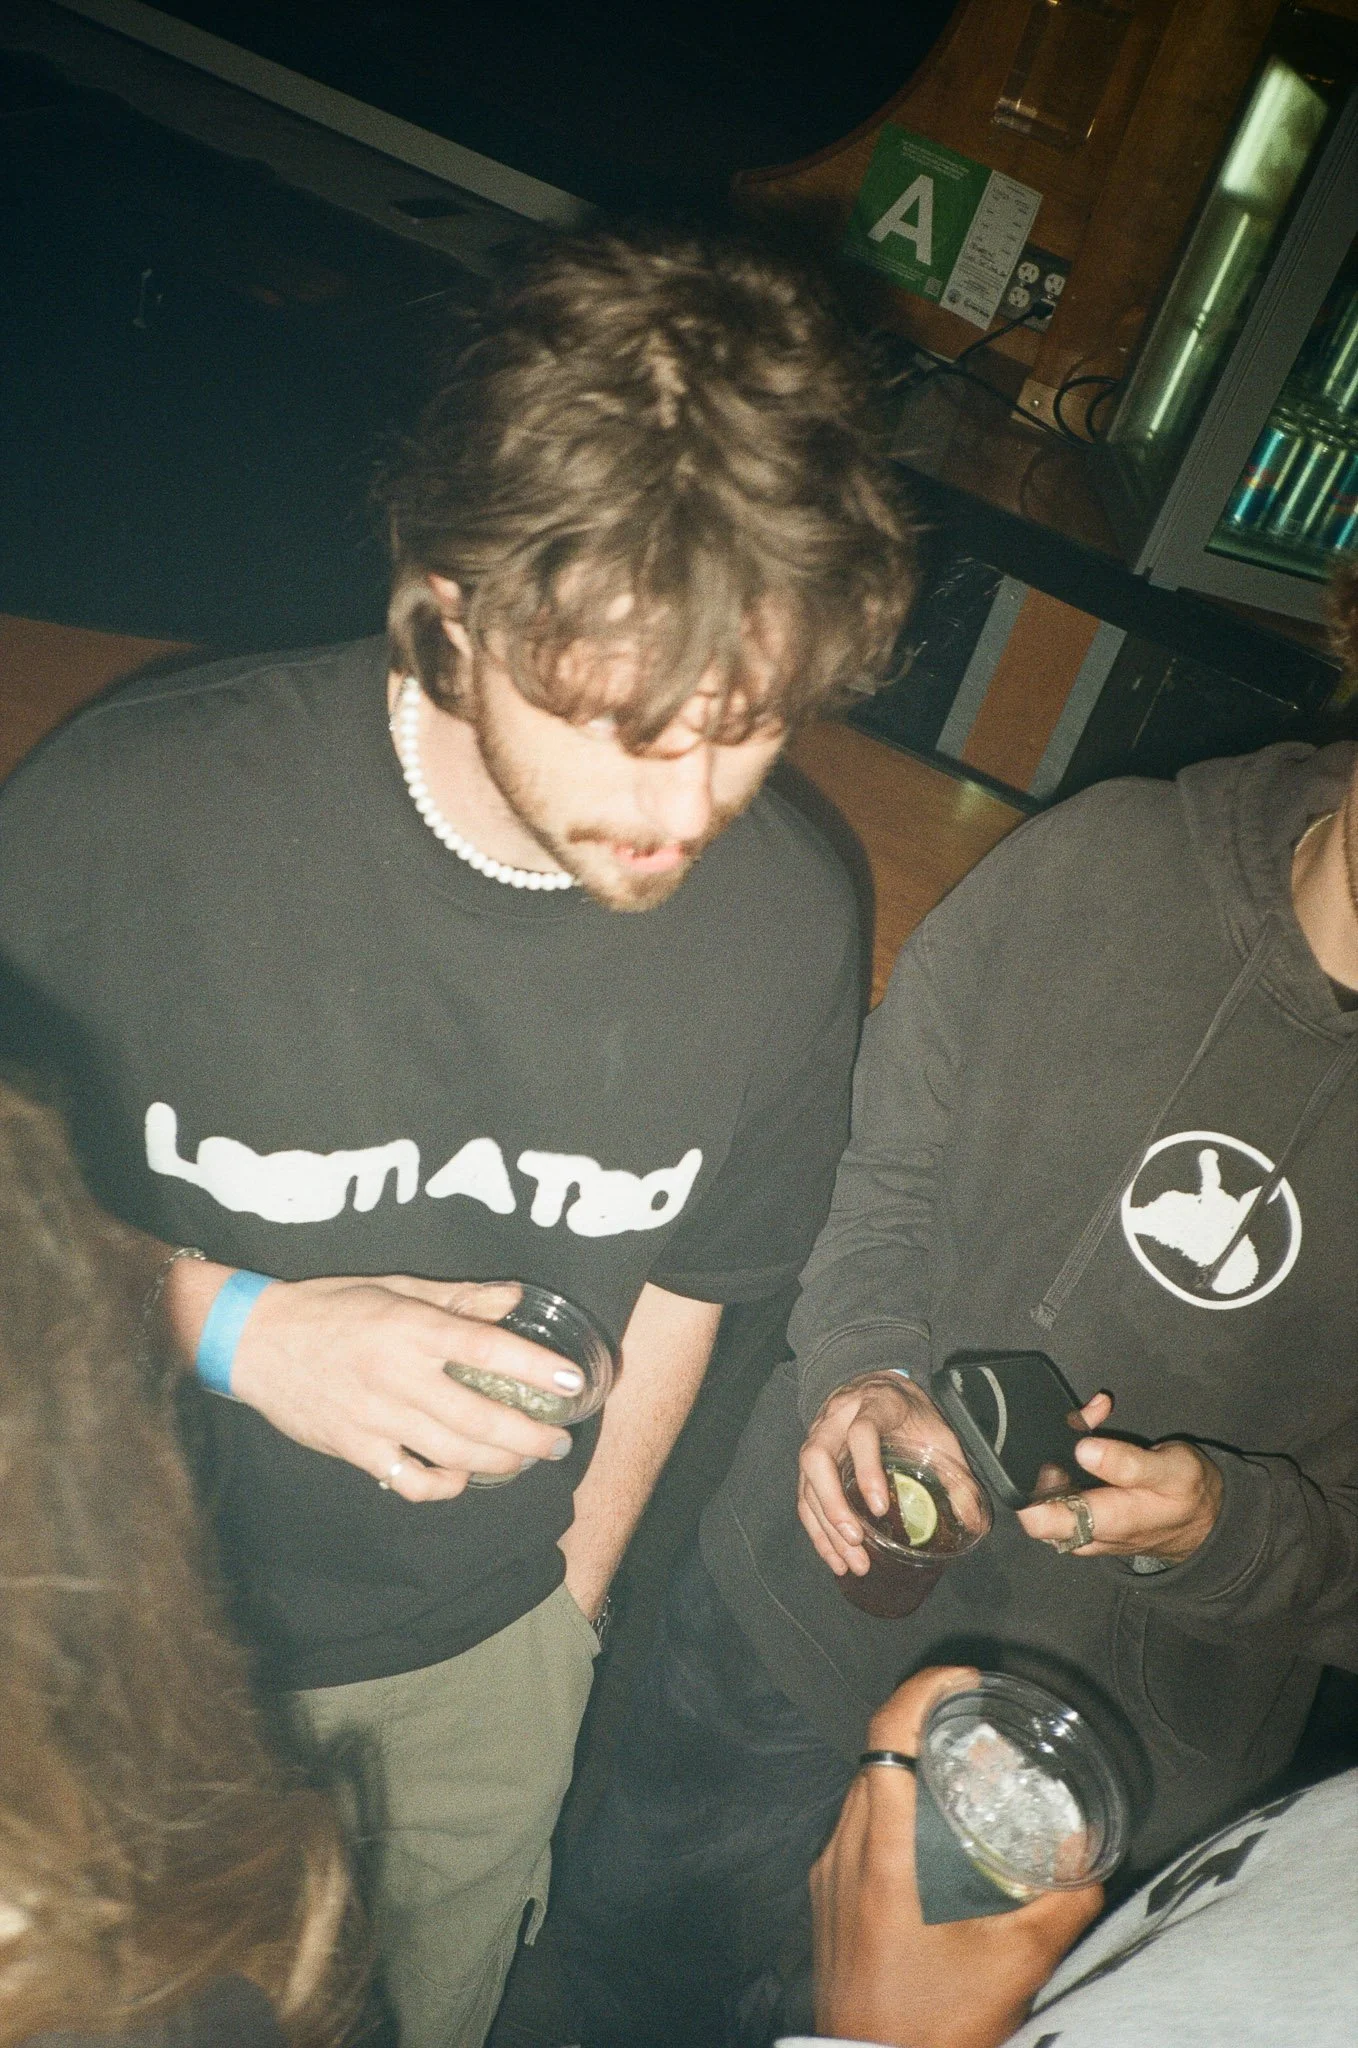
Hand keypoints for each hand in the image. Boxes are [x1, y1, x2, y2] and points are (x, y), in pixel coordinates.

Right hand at [177, 1266, 584, 1500]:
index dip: (535, 1368)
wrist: (256, 1341)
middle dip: (530, 1435)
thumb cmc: (330, 1307)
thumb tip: (514, 1297)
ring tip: (526, 1459)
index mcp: (411, 1327)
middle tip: (559, 1440)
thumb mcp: (396, 1288)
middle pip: (479, 1416)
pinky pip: (409, 1480)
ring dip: (500, 1462)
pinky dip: (443, 1485)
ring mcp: (376, 1417)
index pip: (486, 1348)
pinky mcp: (355, 1449)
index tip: (572, 1382)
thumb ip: (459, 1297)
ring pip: (452, 1452)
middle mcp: (398, 1375)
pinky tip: (462, 1476)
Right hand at [799, 1373, 964, 1579]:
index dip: (867, 1469)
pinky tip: (834, 1557)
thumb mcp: (939, 1434)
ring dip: (824, 1526)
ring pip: (806, 1481)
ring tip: (849, 1562)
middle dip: (833, 1505)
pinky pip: (804, 1496)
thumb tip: (973, 1522)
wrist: (878, 1385)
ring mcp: (818, 1438)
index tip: (881, 1508)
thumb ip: (956, 1474)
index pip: (861, 1432)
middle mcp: (836, 1419)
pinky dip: (817, 1530)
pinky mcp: (811, 1460)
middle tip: (855, 1540)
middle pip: (817, 1457)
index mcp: (874, 1405)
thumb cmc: (911, 1414)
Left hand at [811, 1667, 1102, 2047]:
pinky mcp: (826, 1901)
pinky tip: (935, 1845)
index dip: (923, 1690)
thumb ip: (1061, 1904)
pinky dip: (894, 1815)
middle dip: (927, 1730)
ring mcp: (827, 1876)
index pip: (886, 1733)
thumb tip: (1089, 1855)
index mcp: (883, 1852)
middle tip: (979, 1734)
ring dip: (910, 1774)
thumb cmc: (937, 2026)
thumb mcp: (1016, 1965)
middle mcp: (844, 1851)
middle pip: (877, 1757)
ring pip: (864, 1793)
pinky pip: (855, 1831)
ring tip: (964, 1785)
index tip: (964, 1678)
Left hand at [1018, 1402, 1222, 1563]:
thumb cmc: (1189, 1494)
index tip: (1050, 1456)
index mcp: (1104, 1522)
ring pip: (1049, 1495)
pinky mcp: (1087, 1518)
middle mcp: (1086, 1532)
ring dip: (1059, 1457)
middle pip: (1036, 1504)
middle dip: (1046, 1462)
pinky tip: (1090, 1433)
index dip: (1031, 1488)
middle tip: (1073, 1432)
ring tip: (1087, 1426)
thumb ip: (1126, 1463)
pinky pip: (1065, 1492)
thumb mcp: (1171, 1472)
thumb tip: (1082, 1450)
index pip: (1038, 1520)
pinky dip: (1070, 1462)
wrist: (1204, 1522)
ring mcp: (1084, 1527)